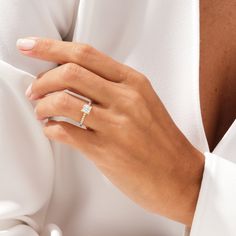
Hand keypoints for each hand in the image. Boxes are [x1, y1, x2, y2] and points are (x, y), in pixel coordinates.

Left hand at [17, 38, 203, 225]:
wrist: (179, 175)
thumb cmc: (161, 141)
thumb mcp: (143, 102)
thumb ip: (113, 88)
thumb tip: (77, 79)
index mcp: (134, 83)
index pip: (86, 54)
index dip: (51, 47)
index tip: (31, 47)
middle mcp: (125, 99)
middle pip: (70, 72)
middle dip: (42, 79)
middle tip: (35, 90)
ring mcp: (116, 125)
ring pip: (63, 100)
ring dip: (43, 104)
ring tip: (41, 111)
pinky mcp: (106, 151)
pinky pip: (65, 132)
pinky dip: (50, 128)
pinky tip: (53, 129)